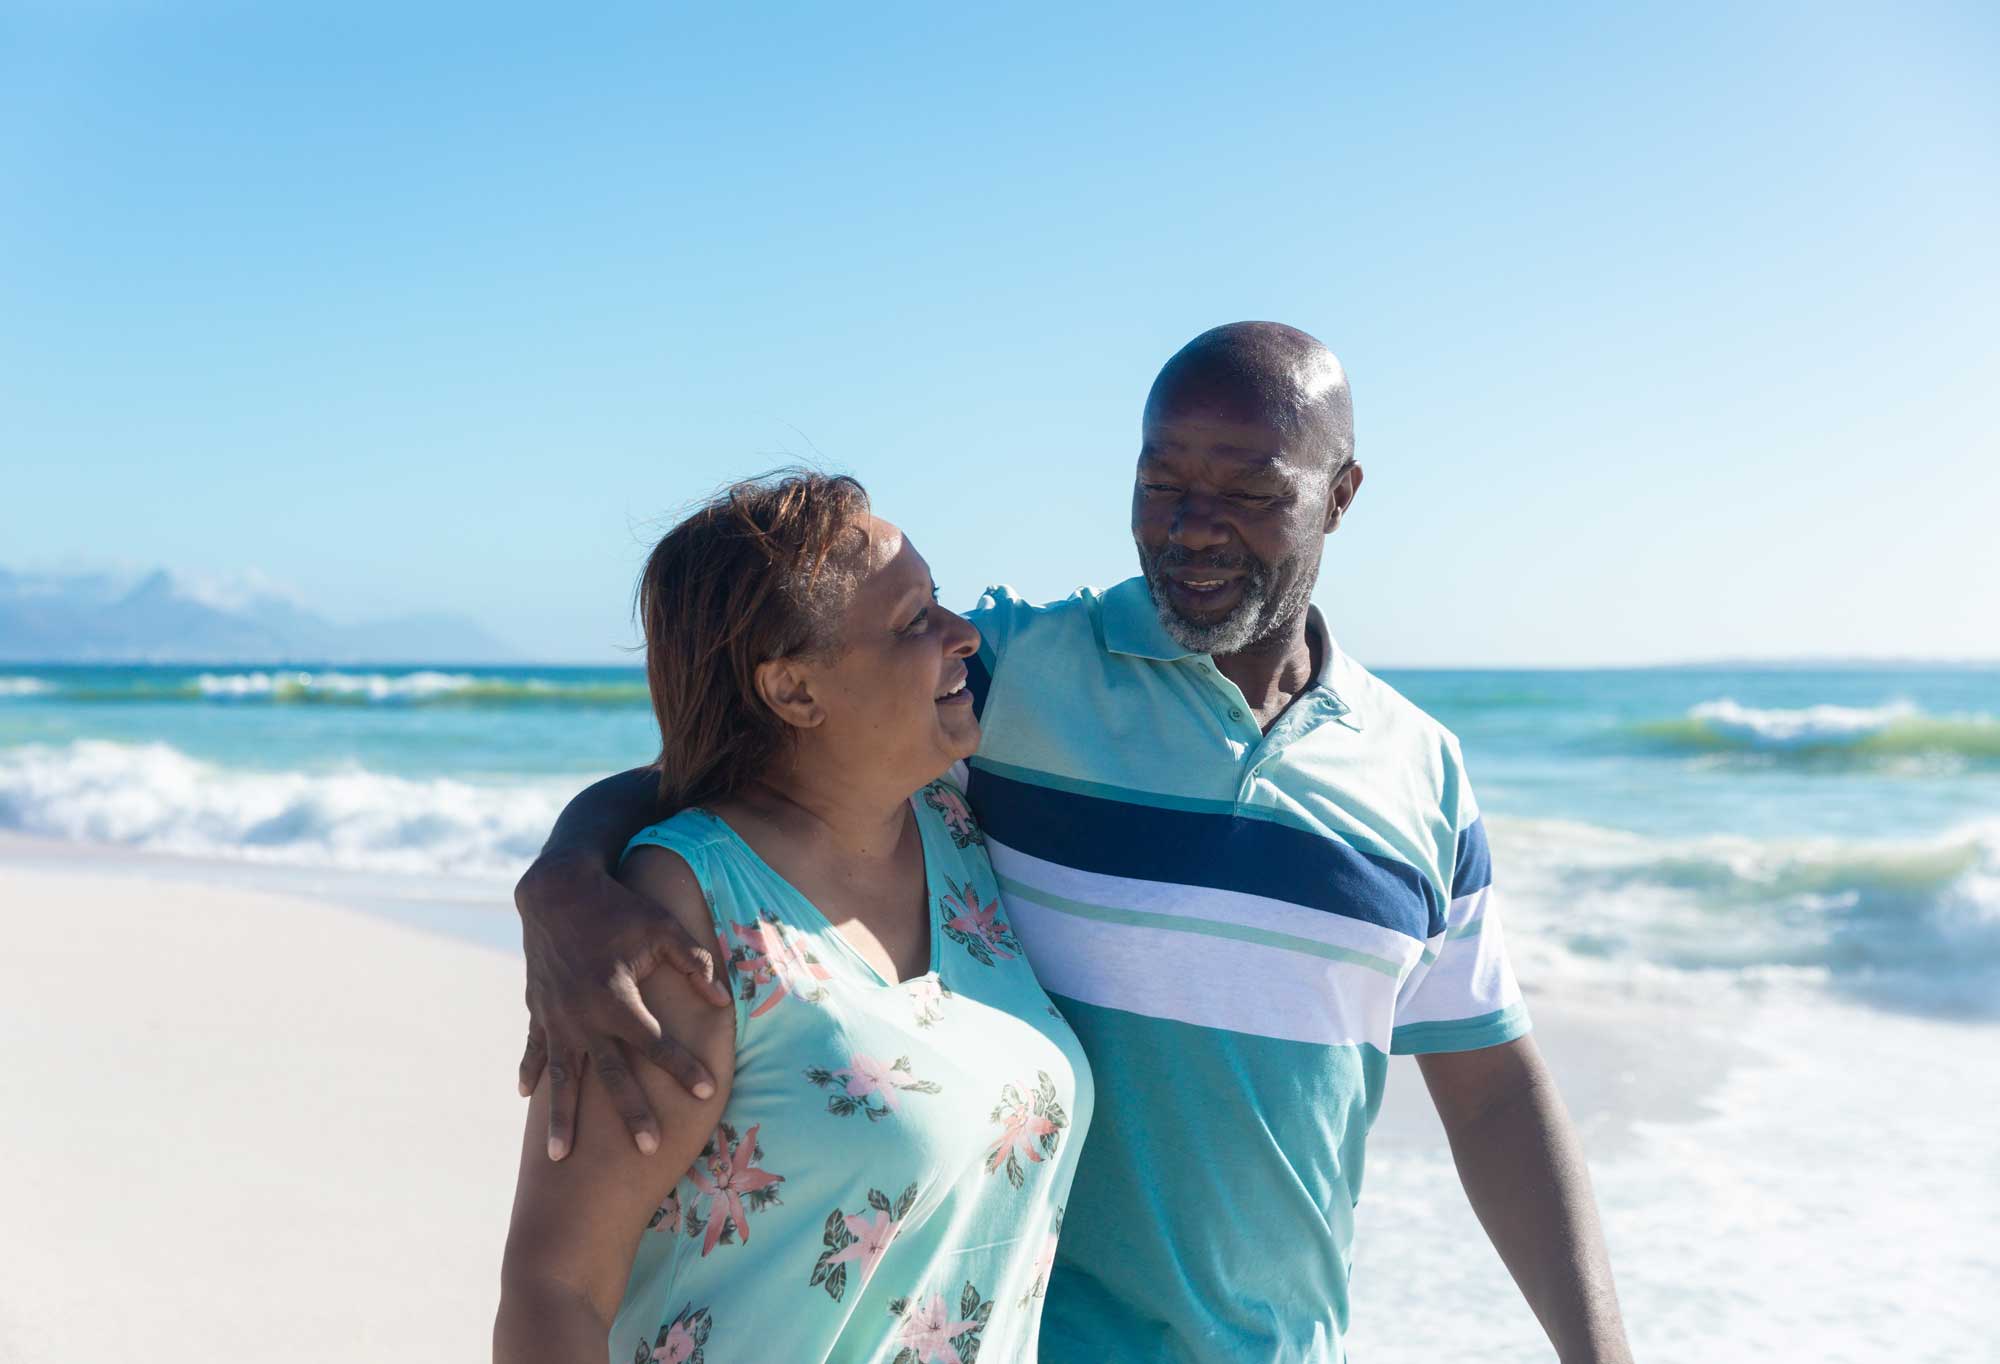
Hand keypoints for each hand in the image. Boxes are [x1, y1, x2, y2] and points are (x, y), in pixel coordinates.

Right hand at [513, 849, 732, 1159]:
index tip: (706, 1092)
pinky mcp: (538, 1009)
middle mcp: (583, 1014)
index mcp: (616, 996)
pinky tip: (527, 1098)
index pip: (656, 1042)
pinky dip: (531, 1072)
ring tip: (559, 1157)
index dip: (683, 1066)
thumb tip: (723, 1000)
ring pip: (563, 1077)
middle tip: (649, 1149)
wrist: (556, 890)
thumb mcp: (663, 927)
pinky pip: (534, 1049)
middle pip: (612, 1074)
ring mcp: (555, 1016)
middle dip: (631, 1112)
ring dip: (561, 1118)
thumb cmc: (619, 908)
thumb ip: (695, 962)